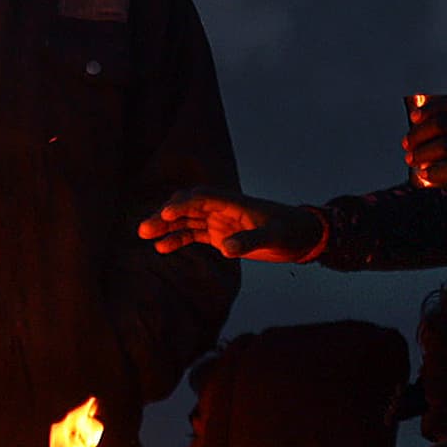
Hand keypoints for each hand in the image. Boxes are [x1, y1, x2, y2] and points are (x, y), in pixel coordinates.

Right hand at [138, 189, 326, 260]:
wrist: (303, 236)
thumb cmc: (291, 230)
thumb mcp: (273, 237)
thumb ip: (249, 241)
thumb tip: (225, 249)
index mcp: (234, 202)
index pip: (203, 197)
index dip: (184, 203)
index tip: (166, 213)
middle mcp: (223, 209)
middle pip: (188, 207)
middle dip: (166, 216)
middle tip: (144, 228)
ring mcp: (220, 222)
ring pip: (187, 220)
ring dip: (166, 227)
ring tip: (145, 235)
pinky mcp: (220, 235)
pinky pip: (194, 235)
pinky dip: (178, 239)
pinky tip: (161, 247)